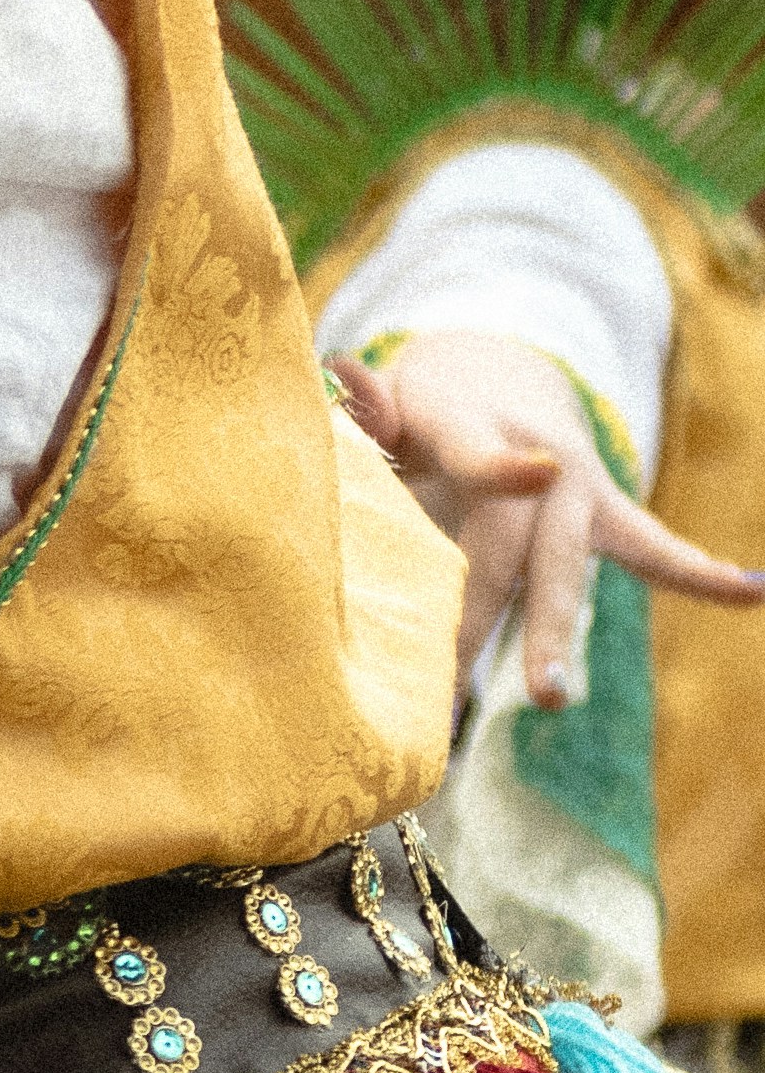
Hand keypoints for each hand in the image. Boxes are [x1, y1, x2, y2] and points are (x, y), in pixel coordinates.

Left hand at [335, 327, 763, 701]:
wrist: (491, 371)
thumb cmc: (421, 409)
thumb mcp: (392, 400)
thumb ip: (368, 406)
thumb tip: (347, 377)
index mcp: (471, 422)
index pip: (482, 451)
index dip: (505, 465)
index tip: (533, 476)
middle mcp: (536, 457)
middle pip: (517, 544)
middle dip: (494, 612)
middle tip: (462, 678)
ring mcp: (576, 488)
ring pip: (566, 570)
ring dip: (556, 634)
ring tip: (551, 700)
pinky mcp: (606, 515)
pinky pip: (655, 550)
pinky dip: (701, 574)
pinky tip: (752, 591)